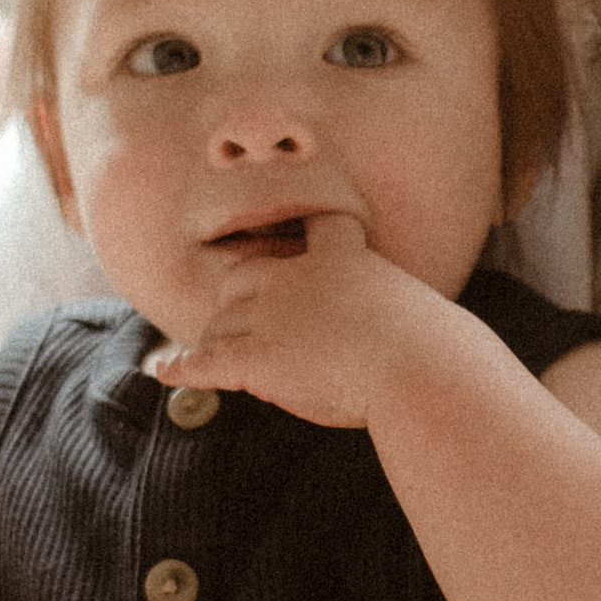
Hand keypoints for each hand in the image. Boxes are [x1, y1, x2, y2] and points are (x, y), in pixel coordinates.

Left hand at [145, 208, 461, 432]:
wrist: (420, 368)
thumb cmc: (437, 349)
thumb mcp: (425, 313)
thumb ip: (401, 313)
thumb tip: (425, 339)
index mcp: (342, 255)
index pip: (313, 229)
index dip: (296, 239)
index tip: (286, 242)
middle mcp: (297, 276)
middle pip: (245, 275)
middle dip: (236, 295)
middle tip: (236, 314)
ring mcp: (272, 315)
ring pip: (223, 321)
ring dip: (216, 337)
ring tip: (208, 351)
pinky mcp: (256, 357)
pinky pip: (206, 361)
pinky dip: (182, 366)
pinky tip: (163, 371)